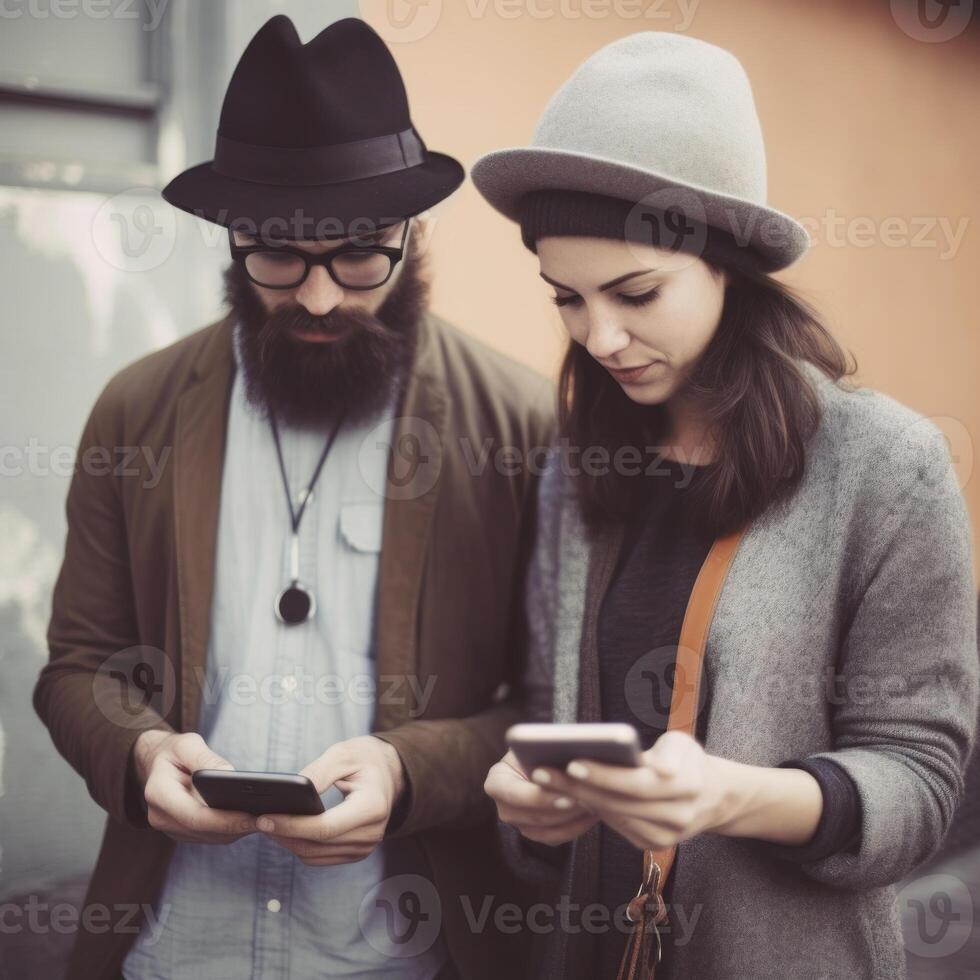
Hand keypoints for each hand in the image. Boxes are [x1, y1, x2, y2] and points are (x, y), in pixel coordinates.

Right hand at [137, 730, 257, 843]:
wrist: (155, 762)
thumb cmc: (174, 750)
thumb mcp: (187, 744)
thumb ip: (205, 758)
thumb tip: (230, 775)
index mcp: (158, 793)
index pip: (195, 815)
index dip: (225, 820)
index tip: (252, 816)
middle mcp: (160, 817)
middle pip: (205, 830)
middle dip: (236, 826)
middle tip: (269, 819)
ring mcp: (170, 828)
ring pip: (209, 837)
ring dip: (236, 831)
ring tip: (266, 819)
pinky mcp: (182, 831)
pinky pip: (209, 836)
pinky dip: (230, 829)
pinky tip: (251, 818)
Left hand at [255, 736, 405, 866]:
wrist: (387, 773)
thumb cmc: (364, 759)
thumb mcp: (343, 754)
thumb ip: (319, 771)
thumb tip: (292, 792)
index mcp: (373, 806)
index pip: (326, 827)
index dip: (292, 826)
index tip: (264, 818)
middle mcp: (372, 833)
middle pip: (317, 844)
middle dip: (283, 834)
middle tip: (256, 820)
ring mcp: (364, 847)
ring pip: (314, 856)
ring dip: (287, 843)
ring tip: (265, 825)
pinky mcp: (355, 852)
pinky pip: (319, 857)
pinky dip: (299, 847)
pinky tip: (283, 831)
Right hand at [484, 750, 597, 845]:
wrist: (540, 758)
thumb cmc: (537, 748)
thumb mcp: (536, 745)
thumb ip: (543, 752)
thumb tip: (566, 758)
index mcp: (496, 781)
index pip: (514, 795)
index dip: (541, 797)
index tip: (568, 796)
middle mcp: (504, 807)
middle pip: (534, 816)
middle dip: (564, 810)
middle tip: (590, 802)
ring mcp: (519, 824)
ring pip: (547, 830)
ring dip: (573, 819)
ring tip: (595, 805)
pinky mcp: (536, 834)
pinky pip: (558, 837)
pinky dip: (577, 827)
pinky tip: (594, 813)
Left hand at [528, 731, 727, 850]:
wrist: (711, 796)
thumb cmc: (687, 761)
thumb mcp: (684, 744)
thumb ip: (671, 752)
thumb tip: (660, 769)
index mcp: (687, 787)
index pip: (636, 782)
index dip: (604, 774)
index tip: (572, 761)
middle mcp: (678, 817)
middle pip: (618, 802)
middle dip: (578, 786)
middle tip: (543, 771)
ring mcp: (665, 836)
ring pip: (613, 816)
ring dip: (578, 799)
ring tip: (547, 780)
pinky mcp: (652, 845)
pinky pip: (616, 826)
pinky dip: (592, 810)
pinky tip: (569, 794)